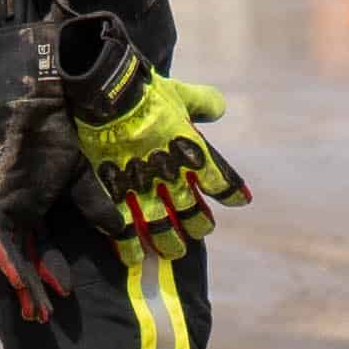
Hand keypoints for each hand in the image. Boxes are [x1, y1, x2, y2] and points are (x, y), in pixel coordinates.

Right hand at [79, 71, 249, 248]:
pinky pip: (125, 227)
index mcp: (192, 152)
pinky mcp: (116, 192)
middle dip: (198, 225)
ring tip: (171, 252)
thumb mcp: (180, 93)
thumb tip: (220, 108)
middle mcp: (172, 176)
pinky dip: (129, 245)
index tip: (241, 201)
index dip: (231, 192)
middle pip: (192, 212)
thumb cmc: (145, 91)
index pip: (220, 181)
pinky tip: (133, 257)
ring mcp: (144, 188)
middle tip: (200, 230)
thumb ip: (202, 102)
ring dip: (168, 242)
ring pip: (161, 227)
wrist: (108, 95)